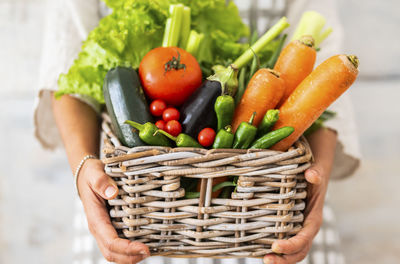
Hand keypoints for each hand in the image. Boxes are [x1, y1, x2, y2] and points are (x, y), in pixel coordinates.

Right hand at [78, 159, 149, 263]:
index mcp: (95, 218)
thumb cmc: (91, 175)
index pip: (110, 241)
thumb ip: (101, 182)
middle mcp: (99, 228)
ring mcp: (104, 229)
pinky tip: (145, 243)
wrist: (87, 174)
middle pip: (111, 253)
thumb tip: (112, 192)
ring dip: (130, 256)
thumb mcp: (94, 173)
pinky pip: (118, 244)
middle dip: (130, 257)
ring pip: (114, 252)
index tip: (144, 248)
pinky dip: (130, 249)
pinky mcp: (111, 227)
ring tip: (149, 252)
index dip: (127, 248)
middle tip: (149, 252)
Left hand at [263, 128, 336, 263]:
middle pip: (300, 249)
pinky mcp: (288, 224)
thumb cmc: (313, 171)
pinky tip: (257, 248)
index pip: (305, 236)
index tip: (276, 246)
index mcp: (314, 216)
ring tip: (262, 259)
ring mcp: (297, 227)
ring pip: (292, 249)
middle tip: (266, 260)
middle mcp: (306, 225)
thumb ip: (316, 172)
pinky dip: (275, 248)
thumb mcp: (317, 169)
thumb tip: (312, 175)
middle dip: (285, 258)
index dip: (292, 244)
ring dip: (280, 258)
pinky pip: (283, 239)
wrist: (312, 171)